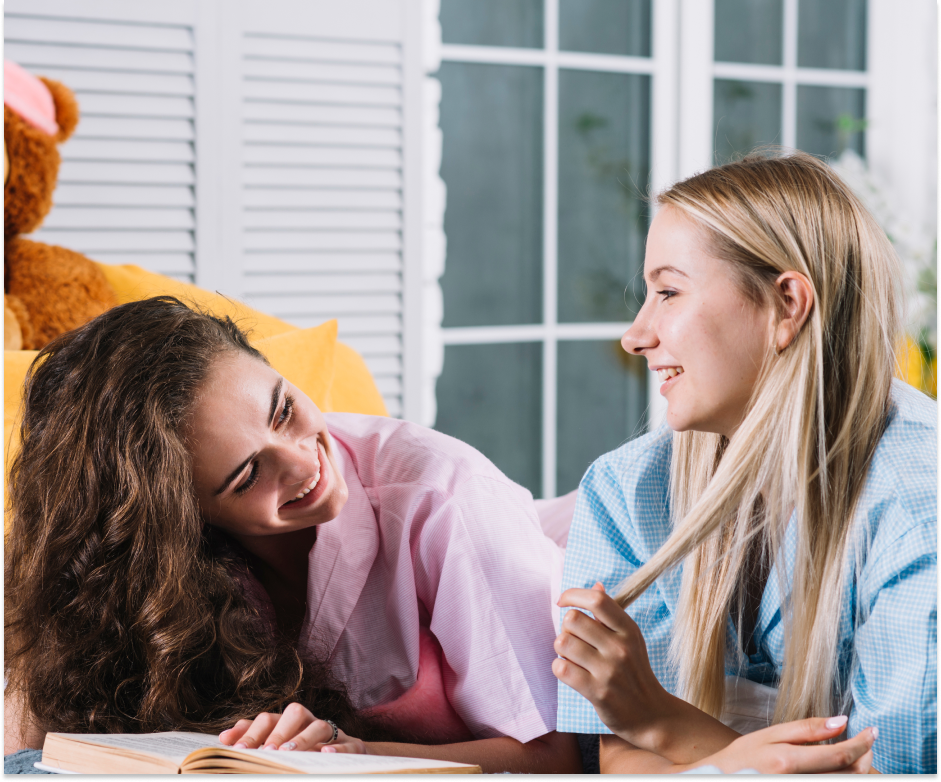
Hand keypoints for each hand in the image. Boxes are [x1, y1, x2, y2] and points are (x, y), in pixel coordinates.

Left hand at [219, 703, 367, 753]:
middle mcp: (309, 722)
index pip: (267, 719)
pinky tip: (325, 753)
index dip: (249, 731)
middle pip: (293, 713)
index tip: (232, 747)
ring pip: (319, 726)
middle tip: (263, 752)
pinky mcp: (353, 746)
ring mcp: (333, 733)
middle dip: (276, 732)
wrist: (348, 761)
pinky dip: (338, 747)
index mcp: (289, 724)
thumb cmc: (307, 757)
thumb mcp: (281, 753)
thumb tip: (223, 741)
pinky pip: (348, 742)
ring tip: (288, 753)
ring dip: (302, 738)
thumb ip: (257, 747)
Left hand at [553, 583, 671, 741]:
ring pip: (563, 642)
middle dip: (566, 627)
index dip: (573, 595)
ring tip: (572, 656)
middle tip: (574, 639)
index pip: (597, 600)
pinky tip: (570, 671)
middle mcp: (620, 647)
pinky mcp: (597, 692)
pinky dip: (560, 667)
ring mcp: (608, 670)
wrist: (651, 714)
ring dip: (561, 648)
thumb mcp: (630, 638)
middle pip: (572, 619)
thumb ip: (610, 613)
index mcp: (628, 629)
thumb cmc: (634, 670)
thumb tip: (595, 584)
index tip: (563, 601)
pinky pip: (561, 668)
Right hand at [700, 716, 876, 773]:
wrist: (720, 779)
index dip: (863, 743)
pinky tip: (833, 765)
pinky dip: (839, 774)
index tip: (872, 731)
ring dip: (856, 768)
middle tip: (864, 740)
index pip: (840, 755)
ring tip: (851, 752)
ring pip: (843, 781)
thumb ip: (806, 730)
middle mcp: (798, 781)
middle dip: (864, 757)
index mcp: (788, 762)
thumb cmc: (741, 758)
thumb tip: (841, 722)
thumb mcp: (768, 736)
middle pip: (850, 775)